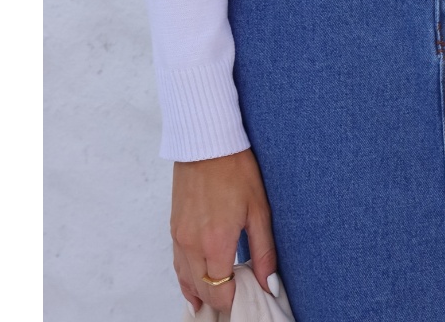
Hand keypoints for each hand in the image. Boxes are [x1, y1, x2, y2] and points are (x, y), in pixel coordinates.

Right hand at [171, 148, 278, 315]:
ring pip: (187, 282)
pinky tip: (196, 287)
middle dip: (221, 301)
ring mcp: (179, 238)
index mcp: (216, 243)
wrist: (206, 143)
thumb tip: (270, 284)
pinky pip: (177, 265)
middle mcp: (192, 246)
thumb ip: (264, 251)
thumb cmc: (236, 170)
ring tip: (219, 301)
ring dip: (202, 294)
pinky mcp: (174, 229)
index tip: (250, 298)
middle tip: (239, 299)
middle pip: (203, 292)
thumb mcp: (259, 210)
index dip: (236, 300)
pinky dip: (187, 280)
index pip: (223, 292)